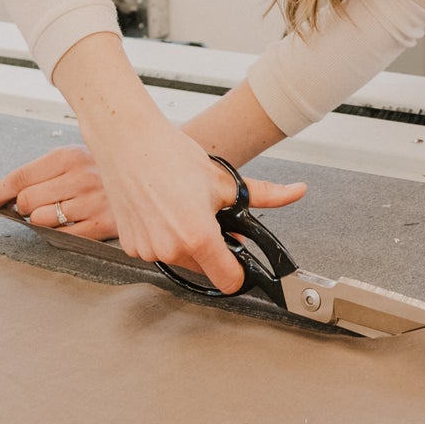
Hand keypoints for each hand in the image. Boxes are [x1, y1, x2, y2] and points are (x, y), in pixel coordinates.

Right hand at [0, 133, 305, 293]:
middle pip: (205, 268)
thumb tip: (295, 192)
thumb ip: (265, 194)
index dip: (239, 269)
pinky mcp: (131, 246)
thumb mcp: (224, 179)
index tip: (237, 255)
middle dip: (212, 248)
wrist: (128, 142)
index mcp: (198, 237)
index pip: (229, 281)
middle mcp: (170, 249)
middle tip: (208, 216)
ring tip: (182, 208)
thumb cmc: (170, 156)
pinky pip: (157, 251)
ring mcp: (148, 250)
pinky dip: (163, 238)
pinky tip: (163, 212)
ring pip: (181, 260)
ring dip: (186, 243)